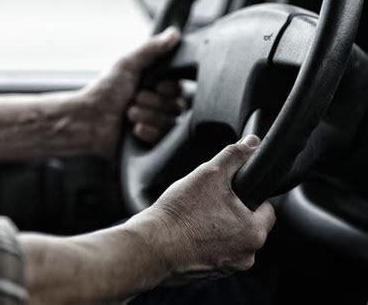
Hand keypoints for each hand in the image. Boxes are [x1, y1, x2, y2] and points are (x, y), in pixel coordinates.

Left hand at [82, 27, 184, 157]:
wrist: (88, 120)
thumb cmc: (103, 91)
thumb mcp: (127, 64)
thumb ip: (151, 49)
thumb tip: (173, 33)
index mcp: (154, 87)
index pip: (180, 89)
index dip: (170, 89)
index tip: (157, 86)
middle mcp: (157, 106)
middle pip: (177, 107)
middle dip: (154, 103)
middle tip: (134, 99)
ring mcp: (154, 126)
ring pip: (171, 123)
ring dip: (149, 116)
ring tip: (129, 114)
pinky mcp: (150, 144)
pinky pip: (164, 140)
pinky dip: (148, 132)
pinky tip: (133, 129)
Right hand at [130, 135, 275, 281]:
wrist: (151, 246)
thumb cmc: (180, 214)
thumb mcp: (210, 174)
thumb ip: (234, 156)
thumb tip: (252, 143)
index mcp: (254, 233)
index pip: (266, 209)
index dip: (250, 194)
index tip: (231, 190)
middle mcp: (246, 256)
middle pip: (247, 224)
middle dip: (231, 211)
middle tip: (208, 201)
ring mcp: (227, 268)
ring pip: (230, 238)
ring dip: (218, 227)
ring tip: (195, 216)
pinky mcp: (209, 274)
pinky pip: (214, 252)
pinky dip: (205, 242)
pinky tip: (188, 232)